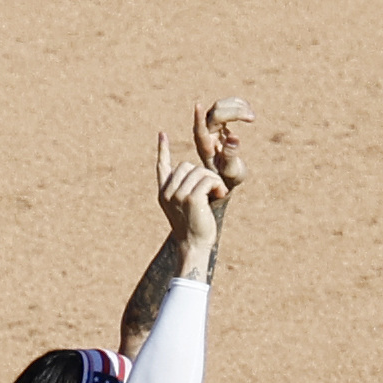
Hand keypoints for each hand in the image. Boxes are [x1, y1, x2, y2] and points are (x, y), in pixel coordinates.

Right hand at [156, 133, 226, 271]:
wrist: (194, 247)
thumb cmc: (195, 229)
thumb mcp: (186, 207)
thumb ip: (185, 190)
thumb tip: (195, 173)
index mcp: (164, 193)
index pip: (162, 166)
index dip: (162, 150)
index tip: (162, 135)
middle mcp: (168, 192)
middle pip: (186, 165)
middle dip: (203, 174)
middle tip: (213, 189)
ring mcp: (178, 195)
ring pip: (199, 171)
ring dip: (213, 180)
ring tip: (217, 193)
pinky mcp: (191, 198)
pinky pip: (208, 179)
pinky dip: (218, 186)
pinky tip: (221, 195)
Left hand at [193, 97, 253, 189]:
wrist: (226, 176)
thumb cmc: (228, 178)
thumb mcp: (232, 172)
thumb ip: (231, 156)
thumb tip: (234, 137)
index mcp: (205, 147)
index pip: (200, 130)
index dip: (199, 118)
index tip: (198, 105)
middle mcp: (205, 133)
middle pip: (215, 114)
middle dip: (234, 113)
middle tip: (252, 118)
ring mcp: (210, 126)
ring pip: (219, 107)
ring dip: (236, 107)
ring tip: (252, 116)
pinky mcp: (217, 122)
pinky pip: (224, 107)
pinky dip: (236, 105)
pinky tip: (248, 109)